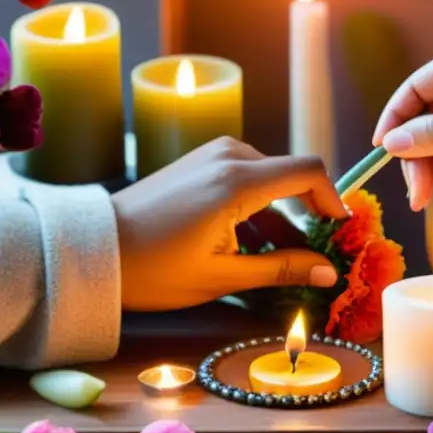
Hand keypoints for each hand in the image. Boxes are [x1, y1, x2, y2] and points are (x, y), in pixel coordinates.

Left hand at [111, 137, 346, 310]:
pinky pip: (245, 178)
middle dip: (308, 215)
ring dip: (281, 216)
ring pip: (269, 179)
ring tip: (279, 261)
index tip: (339, 232)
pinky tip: (249, 246)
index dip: (333, 199)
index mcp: (238, 181)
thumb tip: (328, 272)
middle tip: (315, 255)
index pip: (310, 171)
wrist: (93, 250)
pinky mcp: (200, 162)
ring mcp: (212, 155)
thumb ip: (281, 270)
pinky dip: (257, 208)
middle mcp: (229, 156)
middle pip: (291, 176)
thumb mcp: (222, 276)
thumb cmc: (153, 269)